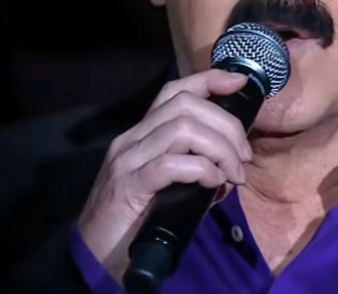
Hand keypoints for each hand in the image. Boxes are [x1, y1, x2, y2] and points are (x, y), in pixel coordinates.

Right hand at [77, 69, 251, 281]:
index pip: (175, 91)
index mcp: (142, 134)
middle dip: (226, 124)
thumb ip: (197, 173)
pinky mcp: (128, 186)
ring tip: (233, 173)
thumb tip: (231, 170)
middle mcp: (132, 139)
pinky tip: (213, 183)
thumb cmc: (134, 223)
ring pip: (182, 128)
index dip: (209, 80)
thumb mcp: (170, 189)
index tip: (239, 82)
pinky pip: (171, 165)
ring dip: (219, 148)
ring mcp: (127, 160)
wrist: (94, 258)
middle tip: (244, 156)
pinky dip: (201, 170)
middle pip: (186, 105)